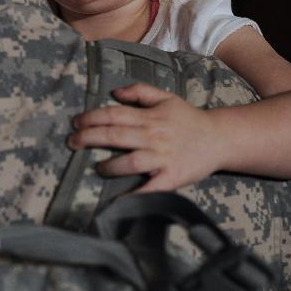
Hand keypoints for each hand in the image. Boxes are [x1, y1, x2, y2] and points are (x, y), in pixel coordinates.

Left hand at [67, 83, 226, 191]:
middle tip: (72, 143)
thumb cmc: (188, 118)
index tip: (75, 123)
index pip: (114, 115)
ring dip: (110, 165)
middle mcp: (154, 136)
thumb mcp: (166, 97)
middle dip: (89, 138)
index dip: (91, 118)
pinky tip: (119, 200)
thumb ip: (140, 91)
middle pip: (115, 136)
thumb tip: (114, 92)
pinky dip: (135, 195)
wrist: (219, 138)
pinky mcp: (172, 177)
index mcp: (150, 117)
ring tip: (97, 167)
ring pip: (131, 161)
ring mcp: (163, 157)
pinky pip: (151, 188)